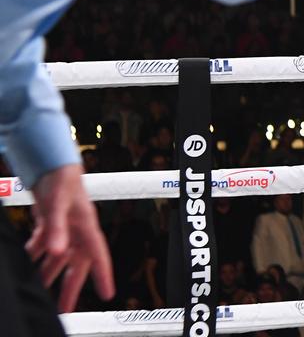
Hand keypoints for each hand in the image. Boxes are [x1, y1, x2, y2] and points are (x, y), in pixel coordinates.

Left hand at [26, 164, 114, 310]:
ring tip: (40, 292)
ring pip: (58, 259)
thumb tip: (56, 252)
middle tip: (66, 308)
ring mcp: (64, 229)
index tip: (107, 294)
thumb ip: (56, 229)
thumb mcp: (58, 205)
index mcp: (87, 227)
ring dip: (48, 275)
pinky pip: (43, 247)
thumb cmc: (61, 180)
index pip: (99, 256)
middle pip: (76, 265)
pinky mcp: (49, 225)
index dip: (103, 275)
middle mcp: (77, 231)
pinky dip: (34, 257)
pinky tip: (25, 264)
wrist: (51, 164)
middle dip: (70, 287)